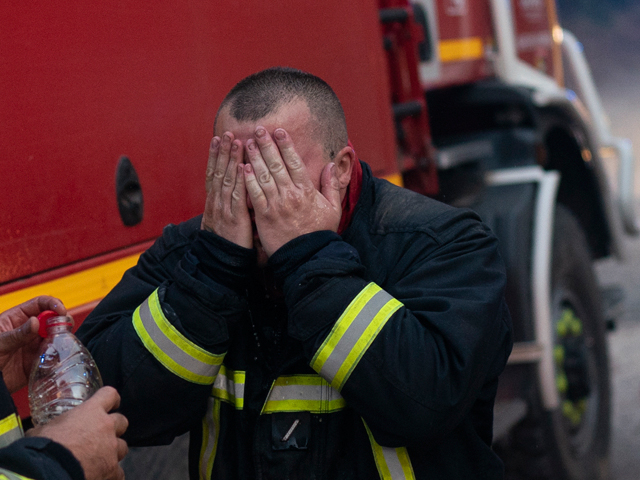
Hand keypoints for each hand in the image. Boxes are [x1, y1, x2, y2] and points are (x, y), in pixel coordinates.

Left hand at [0, 296, 65, 392]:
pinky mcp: (39, 360)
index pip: (39, 304)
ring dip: (62, 338)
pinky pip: (54, 354)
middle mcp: (29, 330)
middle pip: (52, 318)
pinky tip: (57, 356)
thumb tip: (36, 321)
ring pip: (56, 336)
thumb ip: (17, 334)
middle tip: (65, 328)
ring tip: (61, 343)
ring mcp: (34, 344)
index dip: (52, 304)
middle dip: (62, 320)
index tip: (61, 310)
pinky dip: (60, 354)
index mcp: (17, 318)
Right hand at [27, 386, 128, 479]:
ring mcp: (112, 449)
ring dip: (113, 451)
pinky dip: (111, 474)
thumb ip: (53, 427)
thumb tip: (41, 432)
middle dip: (114, 428)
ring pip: (123, 447)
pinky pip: (119, 472)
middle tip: (102, 436)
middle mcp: (106, 428)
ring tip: (100, 458)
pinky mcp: (112, 470)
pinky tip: (100, 476)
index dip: (111, 400)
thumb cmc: (43, 448)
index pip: (110, 395)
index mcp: (91, 412)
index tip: (110, 404)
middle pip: (122, 421)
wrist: (47, 473)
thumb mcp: (43, 430)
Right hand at [202, 133, 252, 248]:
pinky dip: (239, 180)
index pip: (214, 173)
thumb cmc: (228, 243)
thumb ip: (231, 205)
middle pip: (218, 171)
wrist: (221, 263)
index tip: (218, 138)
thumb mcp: (226, 221)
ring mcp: (224, 209)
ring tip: (235, 141)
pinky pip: (236, 196)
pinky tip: (242, 166)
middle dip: (222, 151)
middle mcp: (217, 202)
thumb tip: (238, 192)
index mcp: (215, 202)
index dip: (216, 156)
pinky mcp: (234, 218)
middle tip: (226, 132)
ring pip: (226, 179)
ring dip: (230, 159)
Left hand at [244, 127, 341, 256]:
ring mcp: (276, 205)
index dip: (285, 145)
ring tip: (248, 143)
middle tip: (258, 129)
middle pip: (276, 164)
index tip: (278, 131)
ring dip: (255, 157)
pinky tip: (243, 167)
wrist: (307, 256)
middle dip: (267, 145)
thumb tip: (330, 165)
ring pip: (263, 176)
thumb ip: (331, 186)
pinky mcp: (264, 216)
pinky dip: (248, 180)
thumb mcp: (333, 208)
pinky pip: (254, 194)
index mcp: (307, 191)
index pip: (294, 162)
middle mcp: (290, 194)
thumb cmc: (320, 233)